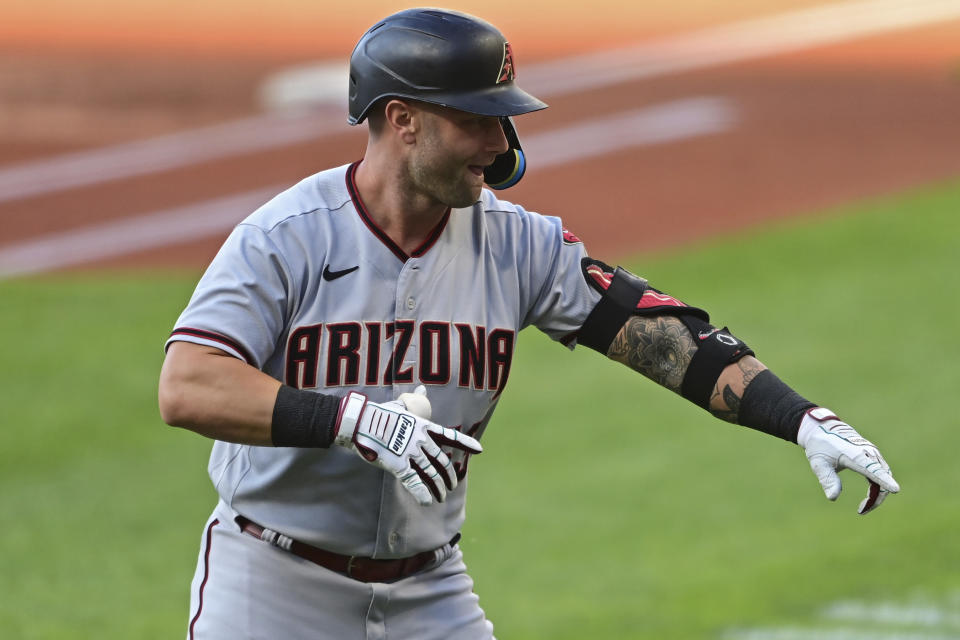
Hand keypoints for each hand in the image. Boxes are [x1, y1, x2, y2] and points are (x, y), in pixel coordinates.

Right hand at [334, 386, 482, 505]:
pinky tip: (427, 501)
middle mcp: (420, 440)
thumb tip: (422, 389)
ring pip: (431, 474)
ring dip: (438, 487)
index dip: (465, 443)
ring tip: (442, 496)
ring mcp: (410, 453)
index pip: (449, 436)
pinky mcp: (397, 465)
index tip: (479, 450)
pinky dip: (422, 493)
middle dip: (449, 475)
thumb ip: (414, 401)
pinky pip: (414, 482)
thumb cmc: (379, 413)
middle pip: (441, 461)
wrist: (360, 421)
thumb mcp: (401, 406)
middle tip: (452, 485)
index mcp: (423, 426)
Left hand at [797, 407, 899, 514]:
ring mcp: (873, 453)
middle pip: (882, 477)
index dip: (883, 480)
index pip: (872, 469)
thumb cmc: (820, 447)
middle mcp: (868, 452)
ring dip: (878, 494)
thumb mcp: (818, 464)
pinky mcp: (874, 455)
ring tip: (862, 508)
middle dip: (876, 497)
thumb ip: (827, 479)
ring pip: (884, 476)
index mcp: (854, 455)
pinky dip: (878, 487)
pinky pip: (882, 473)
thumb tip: (833, 498)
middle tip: (861, 511)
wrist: (824, 429)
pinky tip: (868, 498)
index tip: (895, 489)